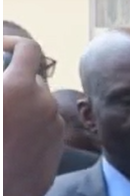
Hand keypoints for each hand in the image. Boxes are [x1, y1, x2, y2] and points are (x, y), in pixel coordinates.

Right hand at [3, 36, 63, 195]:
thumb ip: (1, 84)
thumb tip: (4, 79)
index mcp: (19, 88)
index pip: (29, 49)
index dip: (14, 43)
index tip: (1, 49)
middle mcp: (45, 105)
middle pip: (35, 80)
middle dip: (16, 81)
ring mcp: (55, 129)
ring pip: (41, 107)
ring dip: (24, 107)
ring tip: (3, 125)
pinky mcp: (58, 151)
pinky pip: (46, 130)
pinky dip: (32, 130)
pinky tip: (11, 144)